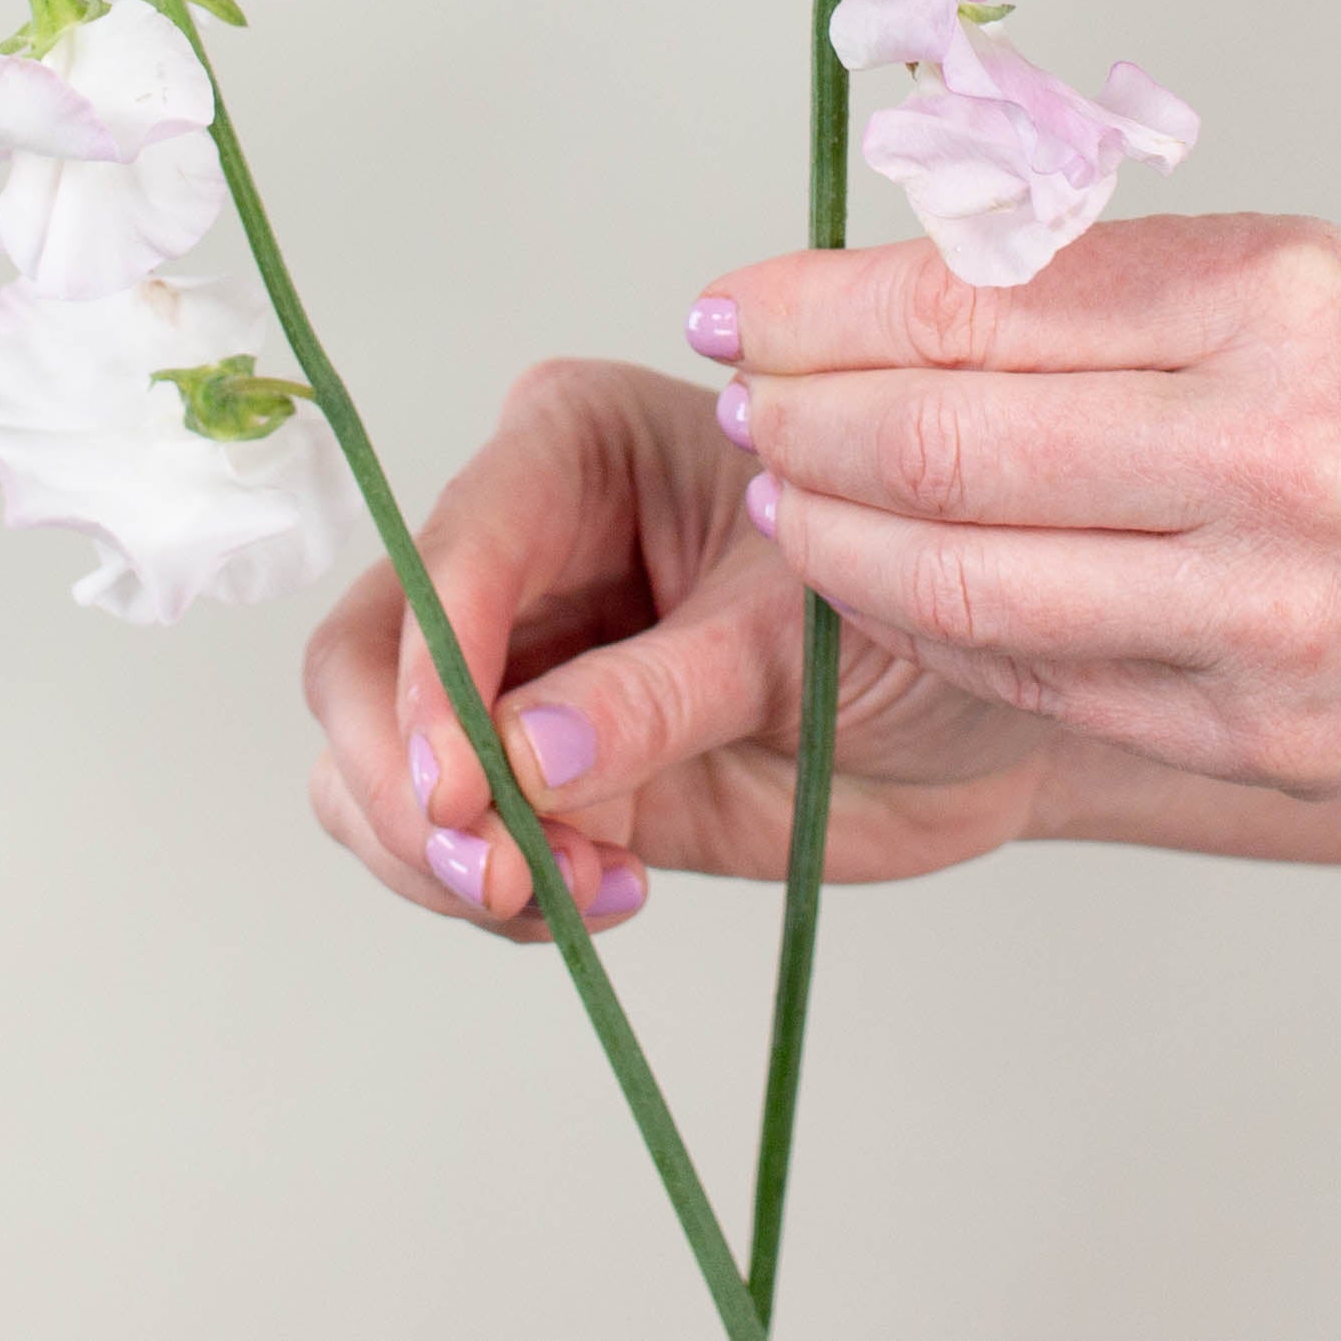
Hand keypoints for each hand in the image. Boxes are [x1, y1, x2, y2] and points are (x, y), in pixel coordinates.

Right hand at [302, 359, 1057, 936]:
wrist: (972, 726)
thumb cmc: (905, 623)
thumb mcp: (799, 645)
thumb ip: (657, 698)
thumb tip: (518, 762)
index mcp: (574, 446)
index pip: (453, 551)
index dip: (435, 675)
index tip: (460, 793)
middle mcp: (516, 544)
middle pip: (368, 655)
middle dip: (407, 780)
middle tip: (496, 879)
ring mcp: (511, 661)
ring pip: (373, 755)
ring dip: (439, 852)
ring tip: (571, 894)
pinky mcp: (525, 768)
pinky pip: (440, 837)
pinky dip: (485, 889)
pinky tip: (601, 894)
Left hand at [719, 214, 1340, 803]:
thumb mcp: (1293, 277)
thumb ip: (1094, 286)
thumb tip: (879, 290)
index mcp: (1271, 302)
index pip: (970, 302)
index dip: (816, 307)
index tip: (738, 303)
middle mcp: (1270, 453)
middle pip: (942, 439)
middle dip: (797, 414)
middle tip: (740, 393)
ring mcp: (1262, 614)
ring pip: (960, 578)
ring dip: (834, 530)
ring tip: (782, 486)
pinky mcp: (1257, 734)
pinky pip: (1033, 673)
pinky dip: (927, 621)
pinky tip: (879, 575)